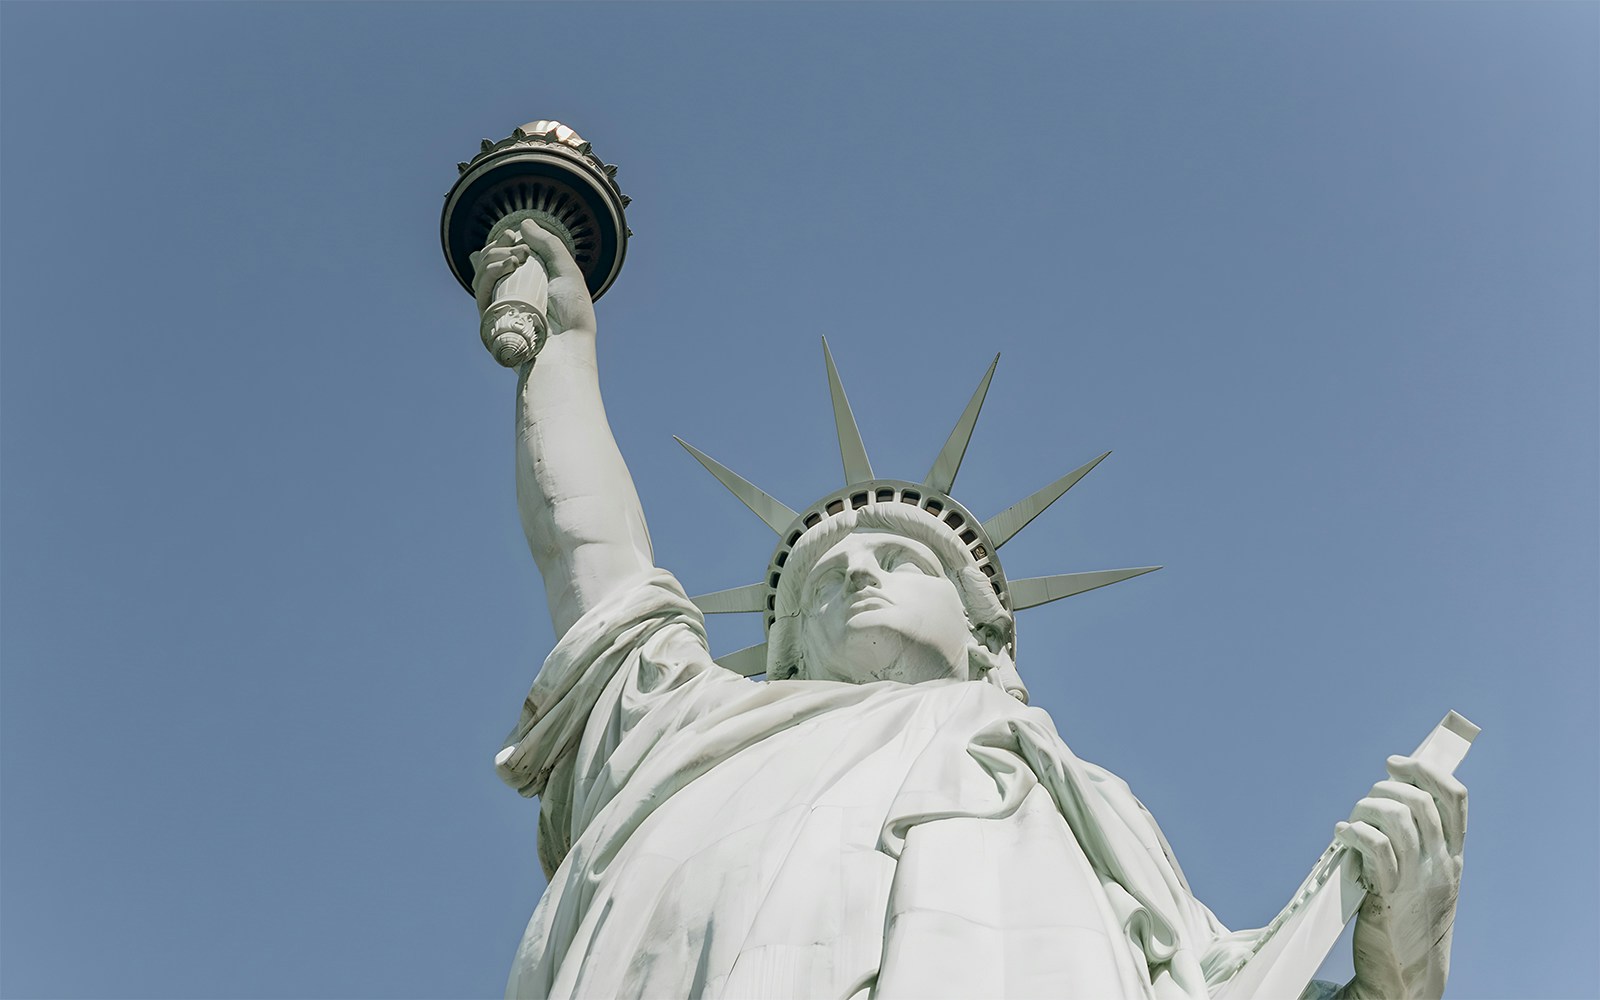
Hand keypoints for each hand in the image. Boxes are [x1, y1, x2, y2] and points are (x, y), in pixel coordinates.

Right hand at [469, 221, 597, 339]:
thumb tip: (524, 223)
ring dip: (492, 258)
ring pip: (479, 278)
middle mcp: (510, 298)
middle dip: (496, 248)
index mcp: (526, 286)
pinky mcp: (491, 323)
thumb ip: (548, 245)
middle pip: (486, 267)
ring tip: (515, 256)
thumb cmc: (573, 314)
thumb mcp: (566, 271)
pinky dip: (489, 274)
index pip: (501, 261)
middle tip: (515, 244)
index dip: (500, 245)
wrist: (570, 345)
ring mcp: (499, 311)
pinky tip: (506, 265)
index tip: (511, 234)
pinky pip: (480, 294)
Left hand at [1335, 755, 1466, 999]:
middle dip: (1386, 788)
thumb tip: (1393, 801)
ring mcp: (1417, 880)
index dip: (1427, 770)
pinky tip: (1342, 833)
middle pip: (1420, 802)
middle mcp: (1440, 864)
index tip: (1397, 763)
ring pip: (1397, 820)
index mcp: (1453, 857)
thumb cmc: (1411, 921)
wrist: (1409, 974)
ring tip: (1352, 819)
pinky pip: (1376, 849)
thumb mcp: (1429, 880)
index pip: (1455, 798)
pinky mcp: (1389, 896)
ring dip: (1366, 808)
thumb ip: (1421, 844)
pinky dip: (1355, 832)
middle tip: (1366, 799)